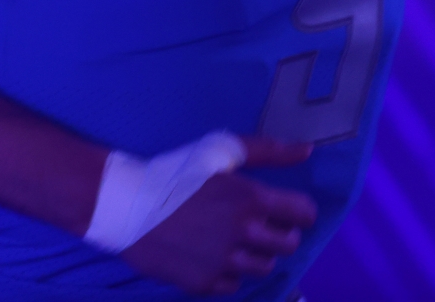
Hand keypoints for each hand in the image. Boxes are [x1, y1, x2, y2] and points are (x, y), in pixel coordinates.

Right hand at [119, 137, 316, 295]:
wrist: (125, 204)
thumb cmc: (174, 172)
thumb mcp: (218, 151)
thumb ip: (267, 151)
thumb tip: (309, 151)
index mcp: (251, 199)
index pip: (304, 214)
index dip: (298, 210)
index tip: (284, 208)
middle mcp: (244, 234)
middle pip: (289, 244)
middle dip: (279, 233)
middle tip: (256, 222)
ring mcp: (225, 262)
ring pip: (264, 266)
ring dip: (255, 253)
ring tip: (233, 238)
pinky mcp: (205, 282)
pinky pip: (234, 283)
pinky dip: (228, 271)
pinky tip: (211, 254)